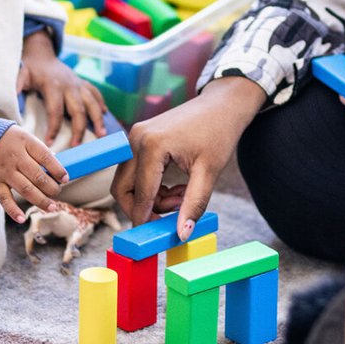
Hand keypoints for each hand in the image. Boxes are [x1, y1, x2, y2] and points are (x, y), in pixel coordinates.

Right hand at [0, 126, 65, 224]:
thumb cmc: (5, 139)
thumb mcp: (23, 137)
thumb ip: (38, 151)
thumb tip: (56, 166)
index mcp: (25, 142)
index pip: (46, 157)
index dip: (58, 169)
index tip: (65, 179)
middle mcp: (15, 157)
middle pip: (38, 176)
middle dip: (52, 188)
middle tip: (58, 193)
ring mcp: (4, 171)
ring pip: (26, 189)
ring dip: (41, 200)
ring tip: (51, 207)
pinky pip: (4, 199)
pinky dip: (13, 210)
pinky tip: (22, 218)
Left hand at [20, 31, 107, 143]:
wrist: (42, 54)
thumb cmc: (30, 68)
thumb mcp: (21, 73)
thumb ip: (17, 82)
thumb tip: (13, 94)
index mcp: (53, 86)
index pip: (55, 111)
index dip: (53, 128)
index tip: (49, 143)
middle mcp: (69, 85)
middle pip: (78, 109)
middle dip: (79, 129)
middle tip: (76, 145)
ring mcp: (78, 84)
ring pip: (92, 102)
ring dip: (97, 118)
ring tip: (102, 135)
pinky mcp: (83, 83)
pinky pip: (95, 93)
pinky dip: (101, 104)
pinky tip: (105, 115)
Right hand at [112, 76, 266, 240]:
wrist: (222, 105)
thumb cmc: (219, 134)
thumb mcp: (210, 172)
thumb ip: (194, 204)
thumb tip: (181, 235)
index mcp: (152, 145)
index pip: (141, 194)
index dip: (146, 220)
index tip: (156, 237)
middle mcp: (136, 138)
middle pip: (122, 189)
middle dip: (144, 208)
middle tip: (173, 212)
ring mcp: (135, 135)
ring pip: (126, 181)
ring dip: (149, 197)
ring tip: (181, 195)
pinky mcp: (139, 136)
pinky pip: (134, 170)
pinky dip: (150, 184)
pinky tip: (175, 185)